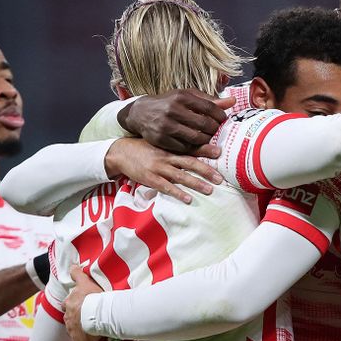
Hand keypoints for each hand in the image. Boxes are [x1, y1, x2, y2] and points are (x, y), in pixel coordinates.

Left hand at [64, 265, 103, 340]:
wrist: (98, 314)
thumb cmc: (95, 297)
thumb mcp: (85, 281)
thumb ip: (77, 274)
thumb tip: (72, 265)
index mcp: (69, 303)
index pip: (67, 303)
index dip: (72, 304)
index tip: (78, 305)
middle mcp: (68, 316)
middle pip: (69, 317)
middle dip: (75, 317)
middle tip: (86, 317)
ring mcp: (72, 329)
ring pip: (73, 330)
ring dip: (80, 329)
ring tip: (91, 329)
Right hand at [105, 138, 222, 203]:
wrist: (120, 152)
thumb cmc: (144, 147)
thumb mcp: (160, 142)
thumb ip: (176, 145)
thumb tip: (196, 148)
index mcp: (171, 146)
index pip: (191, 147)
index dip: (206, 150)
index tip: (220, 152)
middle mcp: (167, 156)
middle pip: (190, 162)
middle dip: (206, 170)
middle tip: (220, 178)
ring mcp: (158, 167)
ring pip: (180, 176)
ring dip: (196, 183)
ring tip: (210, 190)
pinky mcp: (150, 178)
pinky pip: (166, 187)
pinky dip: (177, 193)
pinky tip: (188, 199)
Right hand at [117, 89, 235, 154]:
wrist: (140, 113)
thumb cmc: (169, 103)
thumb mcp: (186, 97)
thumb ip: (208, 100)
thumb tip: (232, 101)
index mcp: (181, 96)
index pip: (209, 107)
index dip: (220, 115)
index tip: (223, 120)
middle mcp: (173, 110)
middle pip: (204, 124)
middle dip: (214, 130)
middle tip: (217, 132)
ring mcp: (166, 126)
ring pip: (195, 138)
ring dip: (206, 141)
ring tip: (209, 139)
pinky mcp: (160, 139)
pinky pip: (184, 147)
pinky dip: (193, 147)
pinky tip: (196, 144)